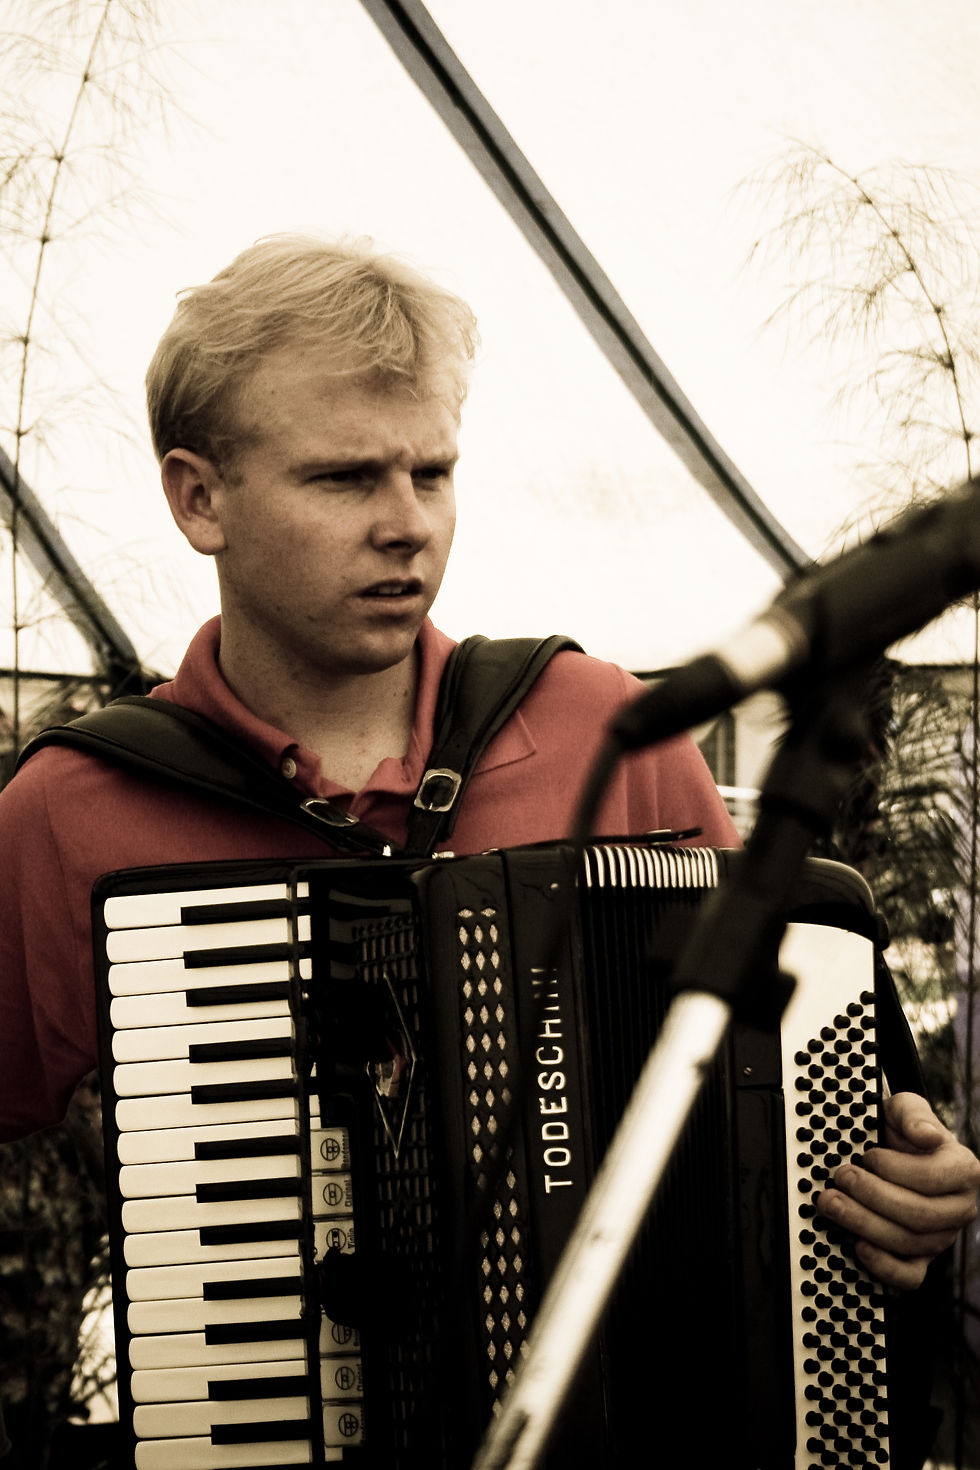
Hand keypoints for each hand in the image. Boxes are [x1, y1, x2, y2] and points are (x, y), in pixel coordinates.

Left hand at [815, 1091, 979, 1290]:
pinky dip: (882, 1266)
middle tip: (841, 1177)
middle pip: (919, 1215)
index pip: (934, 1178)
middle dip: (872, 1196)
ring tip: (832, 1203)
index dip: (896, 1169)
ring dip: (864, 1223)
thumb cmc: (900, 1132)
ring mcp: (941, 1237)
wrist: (890, 1152)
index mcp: (963, 1170)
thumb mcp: (906, 1109)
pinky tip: (858, 1244)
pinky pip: (908, 1277)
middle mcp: (958, 1208)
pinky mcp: (921, 1260)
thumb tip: (926, 1135)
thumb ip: (914, 1114)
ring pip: (909, 1243)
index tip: (869, 1155)